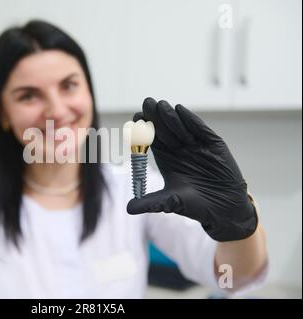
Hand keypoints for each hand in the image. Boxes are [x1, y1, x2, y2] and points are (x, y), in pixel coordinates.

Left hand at [127, 98, 257, 241]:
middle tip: (146, 103)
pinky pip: (200, 129)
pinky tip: (180, 110)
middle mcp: (179, 149)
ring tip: (160, 105)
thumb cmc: (195, 206)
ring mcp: (196, 145)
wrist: (225, 210)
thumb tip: (128, 209)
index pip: (152, 140)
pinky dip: (191, 120)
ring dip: (170, 116)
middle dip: (155, 117)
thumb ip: (151, 203)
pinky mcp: (213, 144)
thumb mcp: (171, 203)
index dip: (144, 130)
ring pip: (180, 126)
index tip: (135, 120)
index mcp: (166, 159)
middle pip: (164, 129)